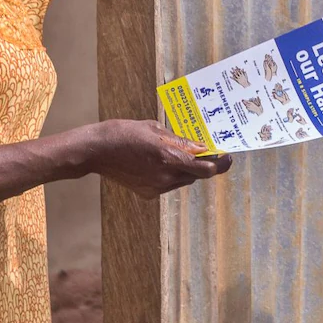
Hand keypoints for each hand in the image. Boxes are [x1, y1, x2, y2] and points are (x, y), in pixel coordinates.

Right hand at [80, 119, 231, 196]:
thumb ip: (180, 140)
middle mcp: (165, 176)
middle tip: (203, 151)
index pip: (207, 168)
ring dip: (186, 169)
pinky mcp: (147, 194)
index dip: (220, 164)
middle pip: (197, 174)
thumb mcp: (155, 129)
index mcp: (169, 157)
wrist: (96, 151)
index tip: (227, 156)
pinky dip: (170, 175)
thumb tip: (200, 147)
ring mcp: (156, 187)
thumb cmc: (124, 132)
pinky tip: (157, 163)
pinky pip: (169, 185)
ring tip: (174, 154)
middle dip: (202, 163)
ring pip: (183, 180)